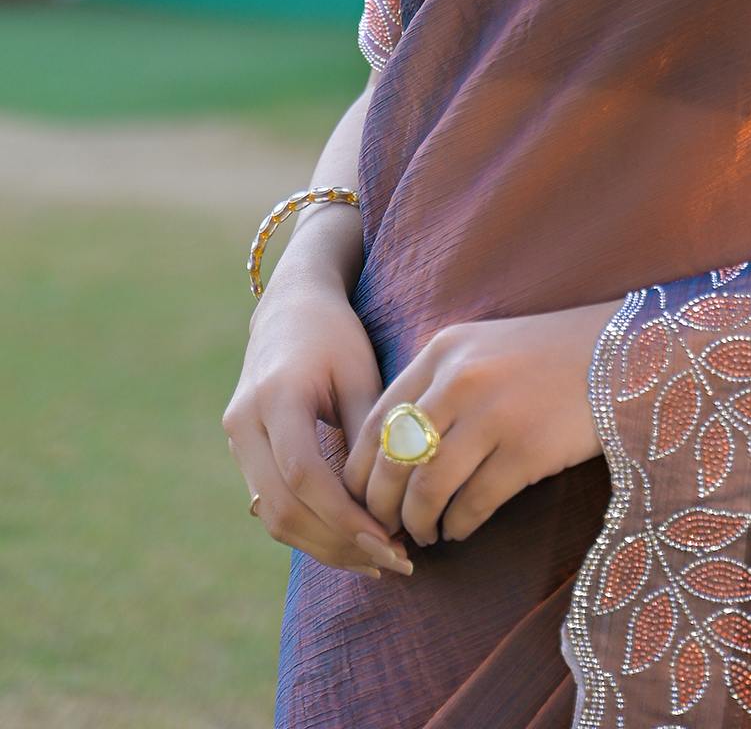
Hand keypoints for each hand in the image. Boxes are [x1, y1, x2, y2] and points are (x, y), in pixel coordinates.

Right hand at [223, 280, 413, 580]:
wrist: (290, 309)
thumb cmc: (337, 336)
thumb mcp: (361, 373)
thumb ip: (370, 434)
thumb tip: (390, 502)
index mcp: (275, 396)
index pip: (304, 475)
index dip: (344, 517)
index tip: (390, 541)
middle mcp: (244, 423)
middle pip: (283, 507)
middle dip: (338, 544)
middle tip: (394, 561)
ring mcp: (236, 441)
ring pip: (274, 516)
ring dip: (325, 546)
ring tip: (380, 560)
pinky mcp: (243, 453)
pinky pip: (273, 505)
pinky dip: (311, 529)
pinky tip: (352, 541)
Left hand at [341, 296, 623, 545]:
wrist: (624, 350)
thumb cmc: (548, 356)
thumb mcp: (484, 350)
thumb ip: (438, 388)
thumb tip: (392, 458)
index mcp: (442, 349)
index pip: (377, 419)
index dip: (362, 470)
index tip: (361, 500)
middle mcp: (461, 377)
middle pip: (394, 458)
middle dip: (382, 506)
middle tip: (387, 529)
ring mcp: (495, 412)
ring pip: (428, 487)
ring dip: (419, 522)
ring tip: (424, 534)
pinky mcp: (529, 447)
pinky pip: (474, 502)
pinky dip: (459, 525)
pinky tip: (460, 529)